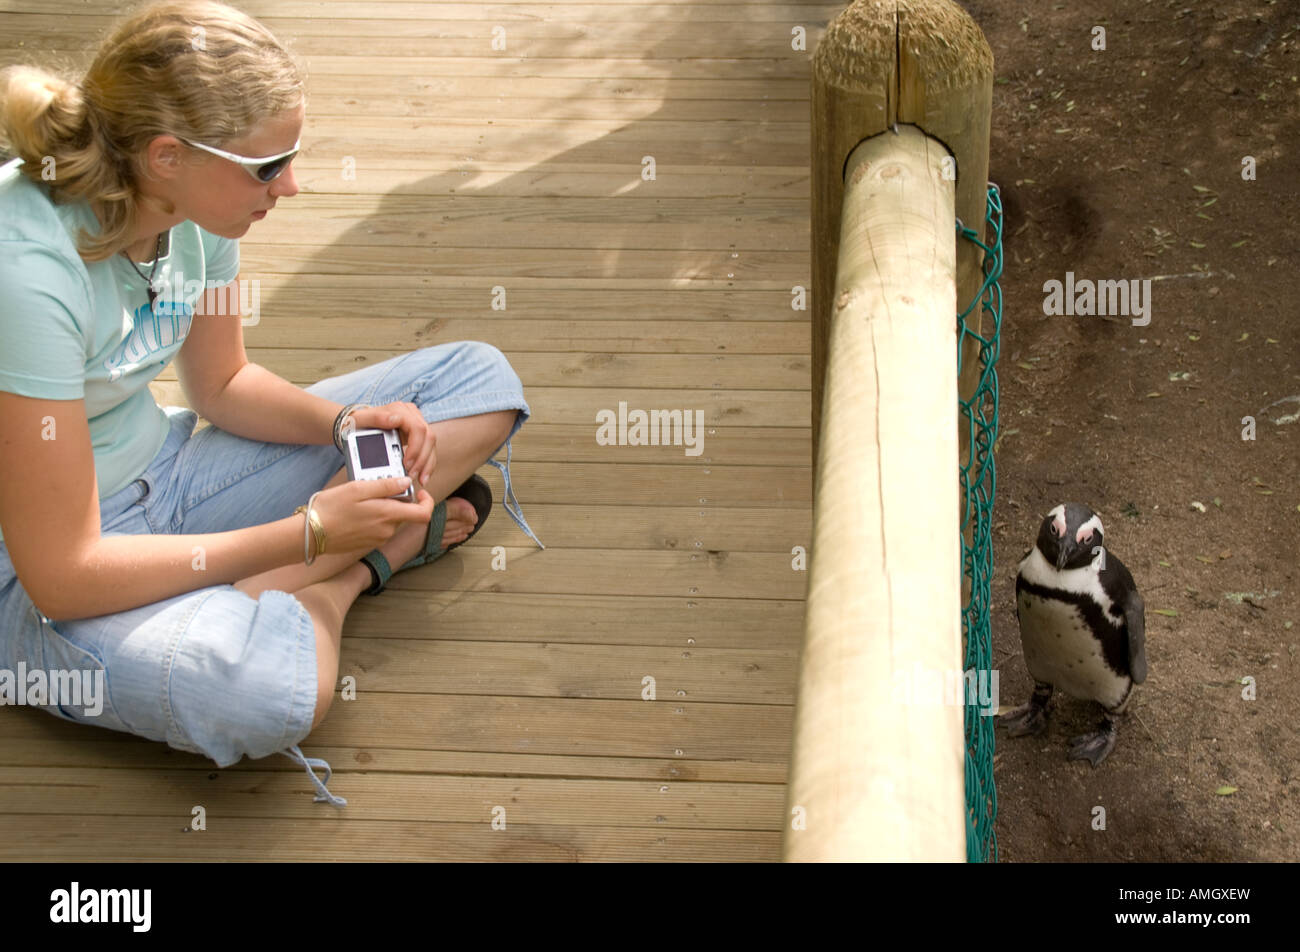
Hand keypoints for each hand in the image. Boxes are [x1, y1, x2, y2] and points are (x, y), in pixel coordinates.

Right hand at [308, 477, 434, 554]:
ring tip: (361, 498)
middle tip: (376, 487)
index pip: (423, 514)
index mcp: (388, 516)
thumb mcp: (357, 489)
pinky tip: (356, 511)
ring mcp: (378, 539)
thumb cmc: (331, 509)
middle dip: (396, 499)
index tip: (420, 491)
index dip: (427, 502)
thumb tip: (407, 482)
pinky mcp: (368, 543)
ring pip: (391, 519)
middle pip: (405, 513)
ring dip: (383, 508)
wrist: (310, 534)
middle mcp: (387, 531)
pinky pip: (379, 527)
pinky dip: (374, 517)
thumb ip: (385, 486)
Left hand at [344, 401, 434, 485]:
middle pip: (428, 438)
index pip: (418, 428)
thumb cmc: (357, 422)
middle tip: (411, 474)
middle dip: (421, 460)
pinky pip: (428, 450)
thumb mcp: (361, 420)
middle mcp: (412, 415)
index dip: (415, 448)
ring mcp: (417, 424)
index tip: (405, 464)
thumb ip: (376, 417)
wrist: (357, 424)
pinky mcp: (418, 435)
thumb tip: (396, 419)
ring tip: (420, 479)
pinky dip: (426, 464)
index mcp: (400, 410)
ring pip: (431, 445)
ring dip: (427, 464)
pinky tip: (422, 476)